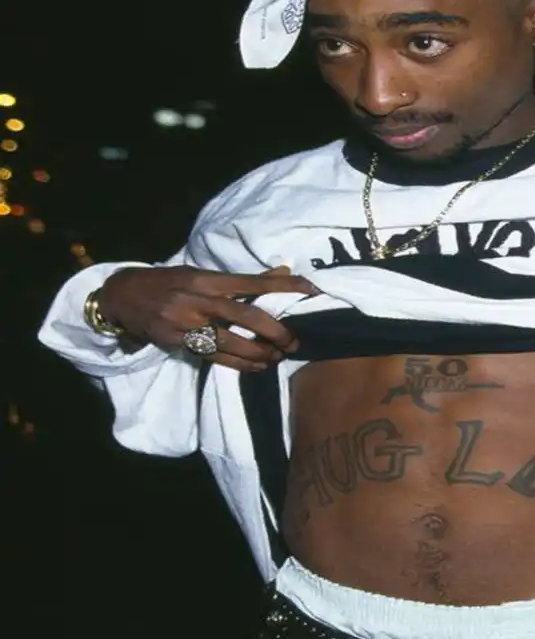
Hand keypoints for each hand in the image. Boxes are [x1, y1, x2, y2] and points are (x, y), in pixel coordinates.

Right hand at [98, 265, 319, 371]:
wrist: (121, 296)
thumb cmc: (169, 282)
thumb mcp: (201, 272)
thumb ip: (241, 278)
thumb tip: (282, 271)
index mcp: (207, 278)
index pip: (252, 282)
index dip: (283, 286)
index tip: (310, 289)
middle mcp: (198, 299)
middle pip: (245, 315)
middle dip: (274, 330)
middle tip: (293, 341)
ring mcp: (186, 322)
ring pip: (231, 342)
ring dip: (259, 353)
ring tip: (277, 357)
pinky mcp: (178, 342)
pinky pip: (215, 357)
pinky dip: (239, 364)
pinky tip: (257, 367)